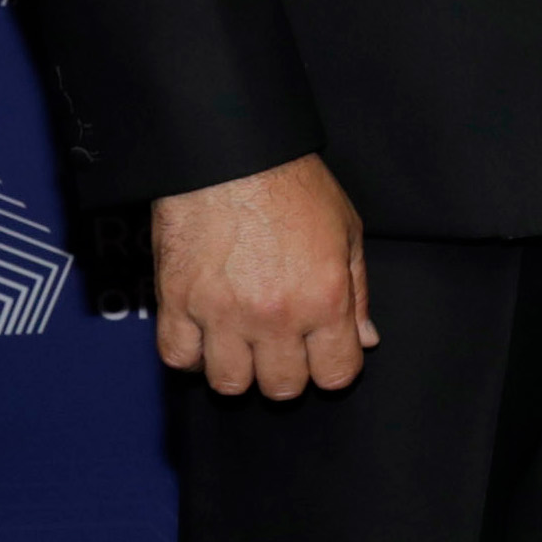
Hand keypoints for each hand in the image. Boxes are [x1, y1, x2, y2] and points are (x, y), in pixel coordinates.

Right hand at [151, 154, 372, 398]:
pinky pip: (177, 358)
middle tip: (282, 347)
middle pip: (281, 387)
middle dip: (286, 373)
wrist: (230, 155)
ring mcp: (221, 313)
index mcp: (324, 300)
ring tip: (243, 343)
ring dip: (238, 370)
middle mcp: (275, 316)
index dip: (332, 368)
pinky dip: (191, 356)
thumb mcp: (348, 233)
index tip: (324, 354)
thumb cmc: (293, 186)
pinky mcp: (176, 302)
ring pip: (228, 383)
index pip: (335, 375)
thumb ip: (359, 294)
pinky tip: (205, 337)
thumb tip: (366, 340)